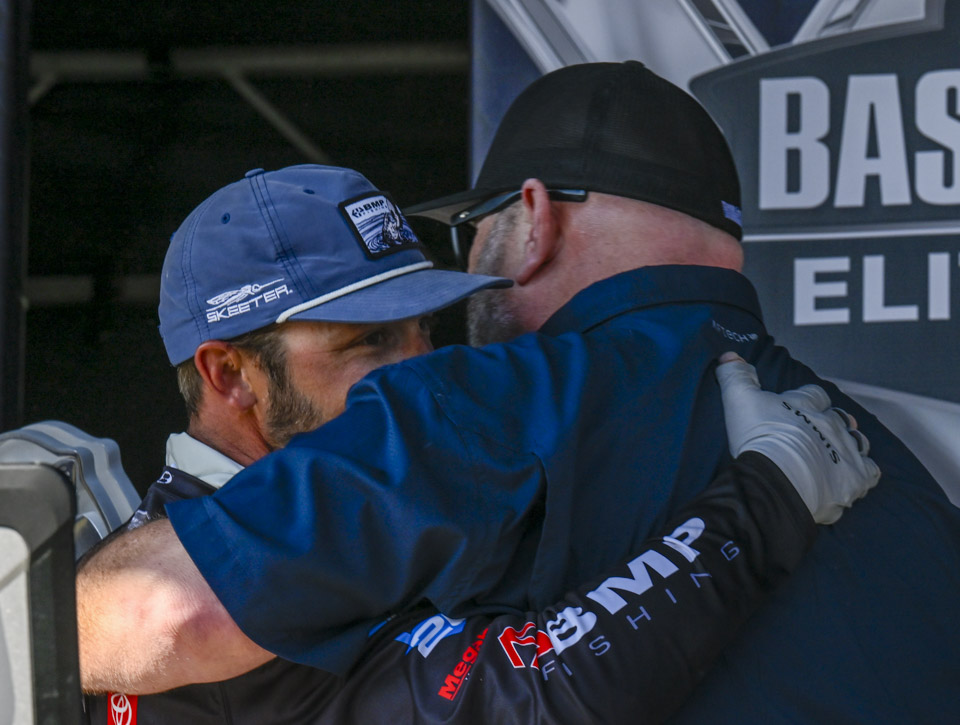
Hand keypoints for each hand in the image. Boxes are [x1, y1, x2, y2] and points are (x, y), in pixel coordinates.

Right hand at [716, 353, 879, 523]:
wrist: (777, 480)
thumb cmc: (759, 438)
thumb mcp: (739, 400)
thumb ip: (736, 376)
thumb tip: (729, 356)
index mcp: (805, 404)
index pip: (813, 394)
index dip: (807, 399)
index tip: (799, 406)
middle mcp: (830, 424)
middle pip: (839, 417)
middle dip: (832, 422)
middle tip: (820, 430)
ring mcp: (845, 451)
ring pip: (858, 441)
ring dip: (850, 444)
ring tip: (838, 452)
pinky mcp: (854, 478)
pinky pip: (870, 472)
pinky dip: (863, 473)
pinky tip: (852, 477)